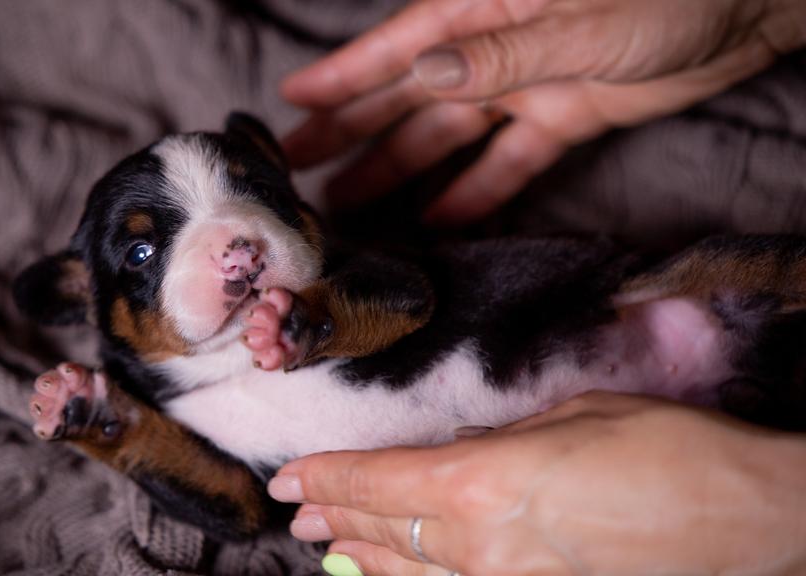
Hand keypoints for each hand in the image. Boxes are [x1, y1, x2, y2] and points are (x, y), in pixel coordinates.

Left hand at [268, 392, 805, 575]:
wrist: (746, 518)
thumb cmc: (666, 448)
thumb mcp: (567, 419)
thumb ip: (498, 442)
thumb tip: (457, 455)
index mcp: (477, 486)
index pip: (374, 482)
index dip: (324, 477)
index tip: (289, 476)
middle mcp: (478, 547)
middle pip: (381, 531)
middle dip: (335, 515)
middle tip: (299, 507)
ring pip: (410, 571)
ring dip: (363, 552)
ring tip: (329, 540)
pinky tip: (397, 571)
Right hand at [282, 0, 805, 223]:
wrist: (752, 9)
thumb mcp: (581, 20)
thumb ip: (501, 51)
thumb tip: (422, 71)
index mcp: (488, 4)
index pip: (400, 44)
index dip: (344, 74)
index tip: (292, 100)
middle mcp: (498, 44)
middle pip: (410, 92)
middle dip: (353, 126)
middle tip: (299, 163)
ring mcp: (529, 83)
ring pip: (449, 132)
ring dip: (400, 166)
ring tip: (351, 201)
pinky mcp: (564, 117)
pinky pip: (509, 160)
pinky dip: (476, 189)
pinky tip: (437, 217)